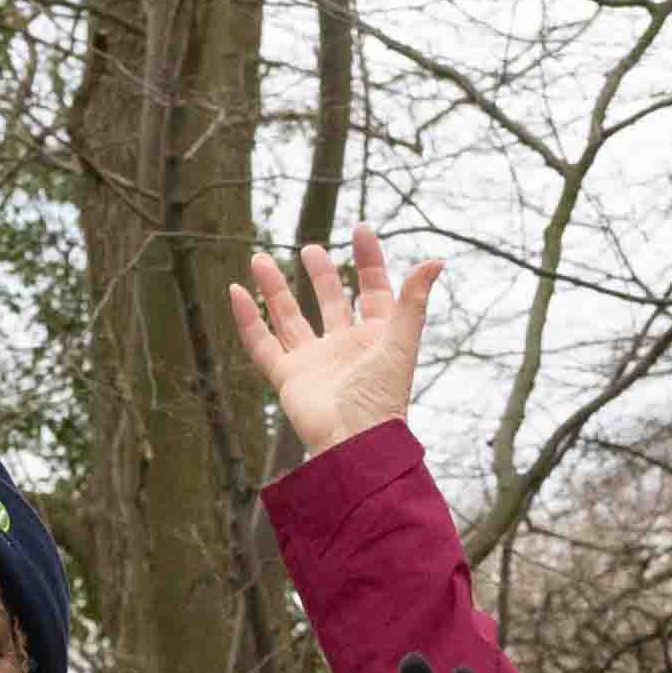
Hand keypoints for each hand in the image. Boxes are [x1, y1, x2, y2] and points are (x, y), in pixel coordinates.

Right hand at [227, 234, 438, 464]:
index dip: (369, 262)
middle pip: (330, 302)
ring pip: (289, 317)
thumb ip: (414, 302)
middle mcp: (344, 348)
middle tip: (311, 249)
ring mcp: (314, 362)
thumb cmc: (381, 397)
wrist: (353, 442)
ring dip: (274, 289)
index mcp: (375, 338)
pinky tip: (235, 292)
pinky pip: (261, 343)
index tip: (361, 230)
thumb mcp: (400, 342)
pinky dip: (247, 319)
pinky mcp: (287, 378)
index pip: (372, 291)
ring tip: (259, 258)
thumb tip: (435, 261)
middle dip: (320, 275)